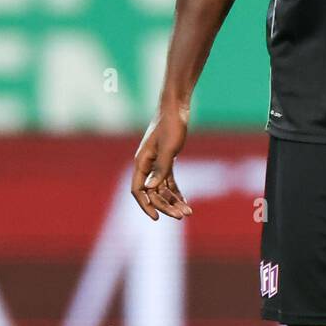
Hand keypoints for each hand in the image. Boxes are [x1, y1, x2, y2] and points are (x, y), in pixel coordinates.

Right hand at [131, 104, 191, 219]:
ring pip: (161, 188)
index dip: (145, 205)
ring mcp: (155, 163)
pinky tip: (185, 202)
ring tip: (187, 212)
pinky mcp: (165, 160)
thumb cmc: (171, 125)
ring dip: (173, 201)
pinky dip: (176, 192)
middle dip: (166, 205)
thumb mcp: (169, 148)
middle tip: (181, 216)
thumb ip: (160, 168)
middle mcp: (146, 164)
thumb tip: (150, 188)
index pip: (137, 190)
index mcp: (141, 162)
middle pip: (152, 192)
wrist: (177, 107)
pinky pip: (168, 181)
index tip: (156, 218)